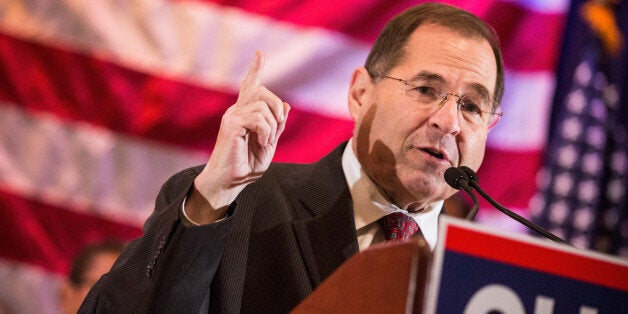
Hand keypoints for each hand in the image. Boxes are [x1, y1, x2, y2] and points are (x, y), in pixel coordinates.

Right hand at [187, 51, 289, 223]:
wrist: (230, 182)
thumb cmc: (246, 166)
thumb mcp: (269, 144)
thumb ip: (276, 126)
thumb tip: (286, 105)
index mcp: (244, 114)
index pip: (250, 86)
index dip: (255, 69)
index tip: (259, 54)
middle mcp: (236, 111)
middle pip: (261, 91)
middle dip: (275, 107)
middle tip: (277, 126)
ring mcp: (232, 117)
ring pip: (262, 105)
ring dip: (271, 125)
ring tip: (265, 141)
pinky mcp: (231, 125)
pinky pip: (257, 118)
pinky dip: (266, 130)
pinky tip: (261, 142)